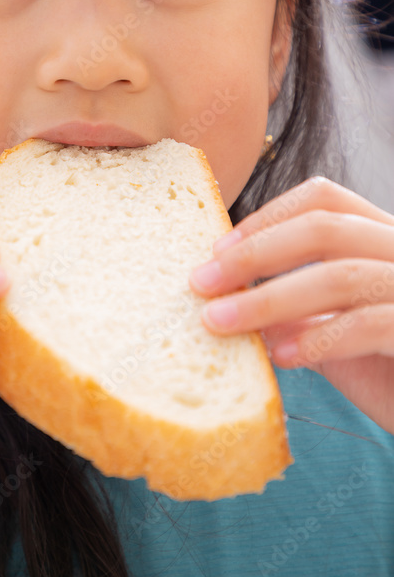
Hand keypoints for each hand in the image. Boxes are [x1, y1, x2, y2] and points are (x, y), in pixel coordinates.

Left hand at [188, 177, 393, 434]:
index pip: (325, 199)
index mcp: (383, 239)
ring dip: (269, 299)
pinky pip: (370, 325)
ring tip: (219, 323)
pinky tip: (280, 357)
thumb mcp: (331, 335)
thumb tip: (223, 293)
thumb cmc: (387, 376)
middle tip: (202, 283)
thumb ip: (293, 310)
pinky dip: (317, 339)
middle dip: (255, 252)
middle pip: (325, 227)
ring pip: (341, 275)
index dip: (266, 217)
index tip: (216, 250)